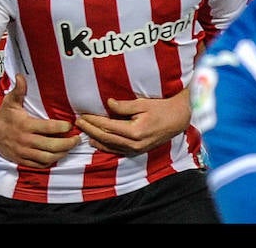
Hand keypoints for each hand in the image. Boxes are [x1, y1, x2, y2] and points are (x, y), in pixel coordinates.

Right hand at [0, 74, 79, 167]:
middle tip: (77, 139)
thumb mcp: (10, 102)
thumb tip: (21, 76)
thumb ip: (19, 90)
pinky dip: (51, 162)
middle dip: (68, 143)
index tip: (71, 125)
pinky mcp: (22, 160)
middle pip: (52, 146)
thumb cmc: (3, 116)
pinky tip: (58, 155)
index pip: (48, 127)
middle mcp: (25, 140)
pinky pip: (40, 165)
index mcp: (25, 125)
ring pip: (47, 157)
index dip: (62, 127)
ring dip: (62, 153)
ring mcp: (24, 152)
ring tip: (70, 147)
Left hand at [74, 88, 190, 155]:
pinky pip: (117, 150)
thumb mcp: (144, 103)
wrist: (178, 120)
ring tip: (83, 132)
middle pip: (106, 138)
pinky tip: (97, 142)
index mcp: (135, 131)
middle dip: (90, 130)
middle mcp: (134, 143)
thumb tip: (108, 104)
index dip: (94, 121)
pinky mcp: (138, 151)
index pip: (108, 126)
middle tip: (78, 122)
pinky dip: (105, 146)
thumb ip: (125, 106)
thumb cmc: (162, 108)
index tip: (83, 115)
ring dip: (95, 139)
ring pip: (110, 146)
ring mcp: (136, 149)